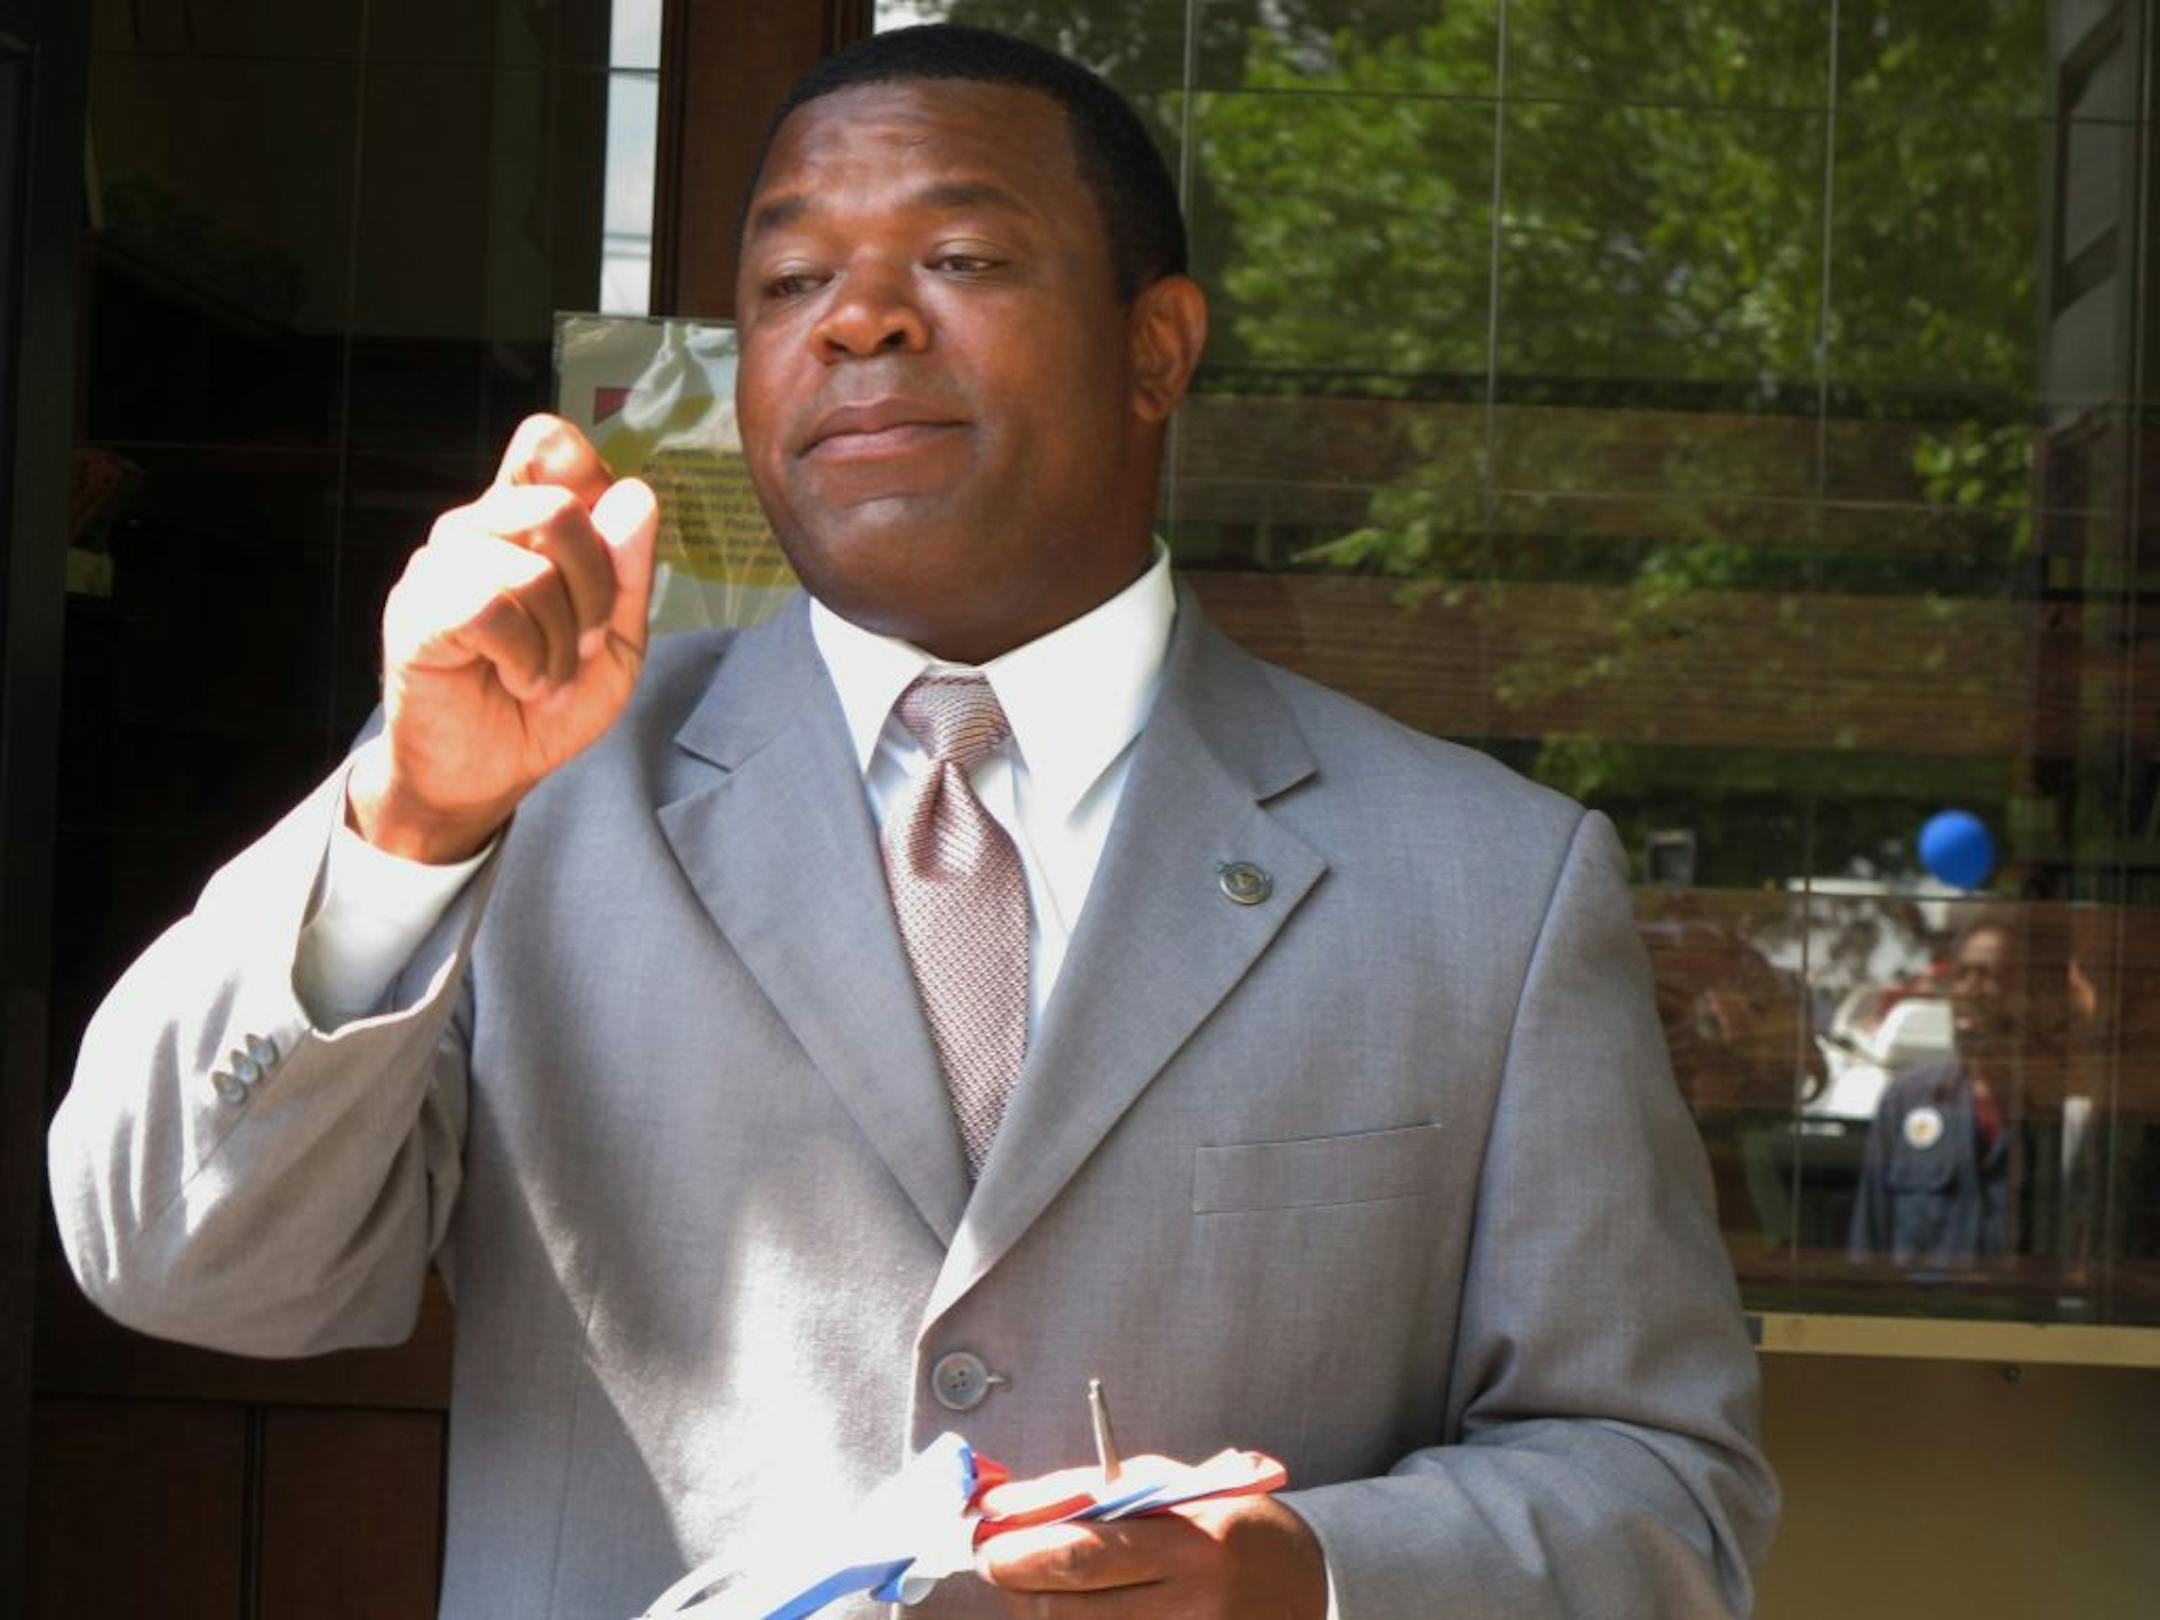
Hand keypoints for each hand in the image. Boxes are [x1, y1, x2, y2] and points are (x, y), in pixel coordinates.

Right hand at [350, 414, 658, 861]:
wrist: (486, 773)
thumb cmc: (546, 702)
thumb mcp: (618, 644)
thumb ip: (631, 574)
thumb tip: (636, 495)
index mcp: (525, 521)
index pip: (547, 442)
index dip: (585, 475)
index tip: (605, 547)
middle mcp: (477, 527)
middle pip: (560, 507)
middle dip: (596, 592)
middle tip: (584, 645)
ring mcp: (439, 564)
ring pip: (532, 568)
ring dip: (561, 641)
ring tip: (545, 675)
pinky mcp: (417, 609)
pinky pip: (493, 609)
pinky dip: (526, 658)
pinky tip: (519, 679)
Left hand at [975, 1460, 1325, 1618]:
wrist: (1305, 1583)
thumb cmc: (1225, 1522)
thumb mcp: (1170, 1488)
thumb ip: (1091, 1495)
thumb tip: (1008, 1505)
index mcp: (1188, 1544)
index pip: (1082, 1554)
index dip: (1019, 1550)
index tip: (983, 1537)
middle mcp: (1187, 1606)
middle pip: (1065, 1611)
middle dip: (1015, 1585)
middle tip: (995, 1561)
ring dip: (1041, 1611)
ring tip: (1038, 1584)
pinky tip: (1078, 1609)